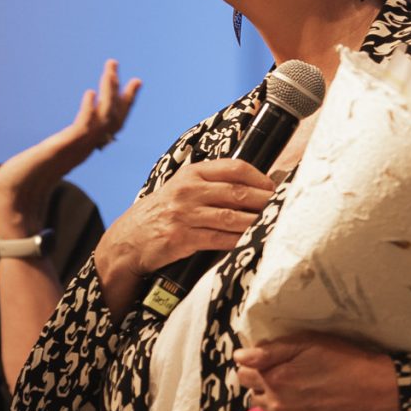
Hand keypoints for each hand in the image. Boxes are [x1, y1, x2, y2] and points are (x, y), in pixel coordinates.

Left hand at [0, 60, 141, 232]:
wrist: (12, 197)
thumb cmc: (24, 183)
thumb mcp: (47, 160)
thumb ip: (58, 151)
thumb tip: (60, 145)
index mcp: (83, 150)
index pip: (112, 125)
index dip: (124, 105)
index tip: (132, 84)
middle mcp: (83, 149)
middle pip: (114, 121)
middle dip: (124, 97)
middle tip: (130, 75)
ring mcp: (75, 150)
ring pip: (103, 120)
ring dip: (109, 93)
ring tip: (111, 69)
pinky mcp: (61, 151)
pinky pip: (81, 130)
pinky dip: (88, 112)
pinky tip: (89, 94)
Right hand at [94, 157, 275, 301]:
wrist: (128, 240)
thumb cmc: (161, 214)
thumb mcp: (181, 189)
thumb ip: (209, 184)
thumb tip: (251, 187)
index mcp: (191, 173)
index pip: (234, 168)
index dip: (259, 177)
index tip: (274, 187)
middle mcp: (188, 191)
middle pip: (238, 193)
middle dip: (265, 201)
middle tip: (283, 207)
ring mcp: (184, 215)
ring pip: (232, 217)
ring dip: (256, 222)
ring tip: (274, 224)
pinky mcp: (182, 238)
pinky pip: (219, 239)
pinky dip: (239, 240)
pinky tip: (251, 242)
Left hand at [234, 334, 399, 410]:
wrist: (379, 394)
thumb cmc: (346, 361)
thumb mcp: (309, 342)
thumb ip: (271, 350)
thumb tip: (239, 357)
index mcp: (274, 378)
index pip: (243, 374)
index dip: (257, 367)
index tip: (275, 364)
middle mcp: (277, 405)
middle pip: (255, 395)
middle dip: (267, 386)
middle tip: (292, 379)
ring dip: (277, 405)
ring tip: (302, 397)